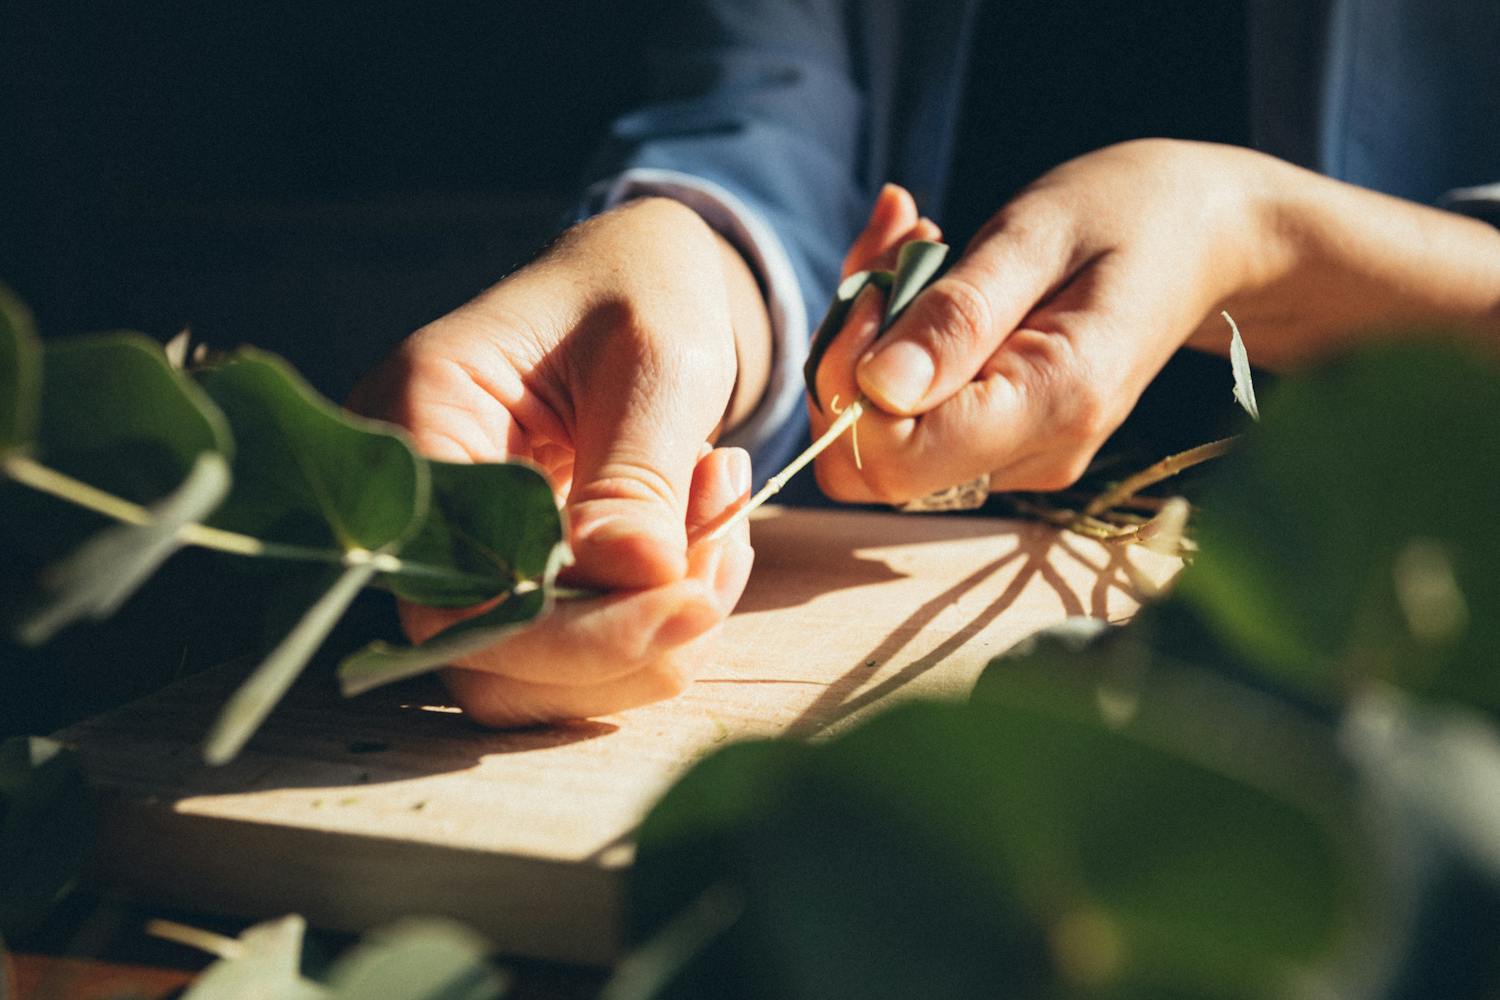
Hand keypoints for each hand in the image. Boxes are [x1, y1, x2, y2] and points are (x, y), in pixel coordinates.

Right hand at [349, 197, 767, 724]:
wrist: (639, 281)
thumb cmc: (641, 291)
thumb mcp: (655, 362)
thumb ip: (637, 474)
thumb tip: (637, 581)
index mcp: (420, 416)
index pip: (456, 592)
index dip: (573, 630)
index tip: (692, 601)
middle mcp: (414, 499)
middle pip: (487, 653)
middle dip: (627, 635)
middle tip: (725, 547)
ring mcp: (459, 546)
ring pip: (531, 674)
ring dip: (651, 637)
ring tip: (722, 527)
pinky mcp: (511, 577)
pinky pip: (569, 652)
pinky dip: (654, 624)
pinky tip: (707, 540)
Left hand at [811, 140, 1499, 504]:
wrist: (1211, 239)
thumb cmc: (1132, 214)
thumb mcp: (1038, 234)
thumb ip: (958, 315)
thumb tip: (877, 388)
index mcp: (1053, 405)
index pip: (892, 457)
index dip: (849, 382)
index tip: (877, 290)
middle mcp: (1033, 454)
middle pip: (872, 461)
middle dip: (848, 361)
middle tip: (888, 255)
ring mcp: (1019, 459)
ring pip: (886, 438)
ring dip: (870, 340)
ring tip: (917, 245)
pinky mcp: (1005, 445)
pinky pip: (914, 419)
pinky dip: (897, 348)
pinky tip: (932, 276)